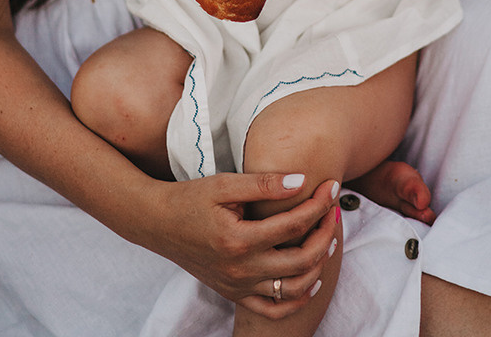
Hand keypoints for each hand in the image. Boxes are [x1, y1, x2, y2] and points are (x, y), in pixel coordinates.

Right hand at [144, 173, 338, 318]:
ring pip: (293, 288)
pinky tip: (311, 278)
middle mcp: (241, 269)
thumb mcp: (224, 184)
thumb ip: (263, 184)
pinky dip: (297, 298)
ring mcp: (238, 286)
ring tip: (328, 239)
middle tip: (333, 211)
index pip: (292, 226)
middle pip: (300, 259)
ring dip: (317, 264)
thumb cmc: (190, 198)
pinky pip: (273, 310)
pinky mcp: (234, 294)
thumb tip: (302, 181)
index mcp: (239, 239)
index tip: (331, 187)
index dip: (317, 206)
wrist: (157, 223)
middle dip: (324, 233)